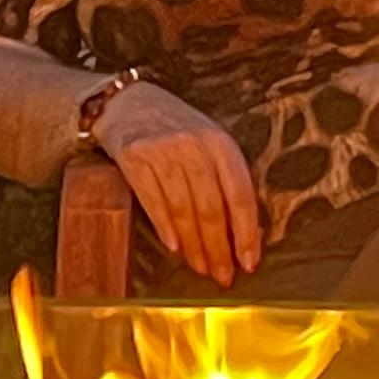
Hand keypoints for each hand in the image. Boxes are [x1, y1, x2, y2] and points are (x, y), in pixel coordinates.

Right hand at [87, 81, 262, 286]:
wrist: (129, 103)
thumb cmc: (177, 131)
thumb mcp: (208, 145)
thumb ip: (225, 181)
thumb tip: (244, 234)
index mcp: (221, 143)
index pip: (240, 195)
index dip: (246, 233)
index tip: (249, 263)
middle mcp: (194, 145)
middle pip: (211, 208)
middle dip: (219, 248)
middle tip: (223, 276)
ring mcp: (162, 150)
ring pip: (183, 209)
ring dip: (193, 245)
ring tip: (200, 268)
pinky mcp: (134, 157)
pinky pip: (153, 201)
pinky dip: (165, 227)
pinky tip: (175, 248)